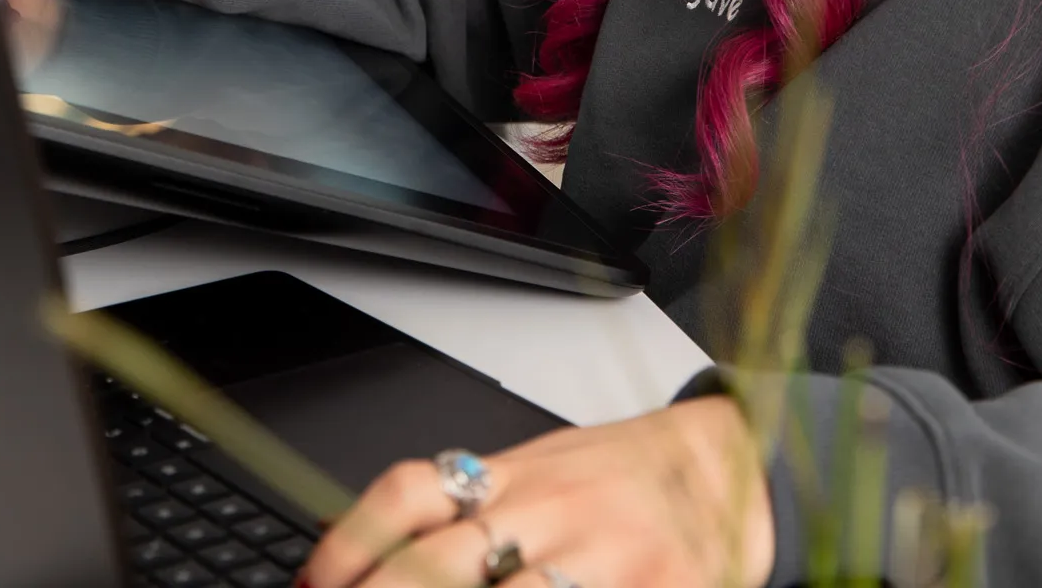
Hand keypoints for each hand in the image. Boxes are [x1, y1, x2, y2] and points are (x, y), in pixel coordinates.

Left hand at [305, 400, 773, 587]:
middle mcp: (549, 508)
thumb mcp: (541, 471)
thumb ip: (471, 504)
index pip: (411, 492)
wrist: (727, 466)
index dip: (351, 542)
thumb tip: (367, 544)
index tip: (315, 585)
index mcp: (513, 475)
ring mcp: (604, 554)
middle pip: (441, 561)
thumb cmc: (623, 479)